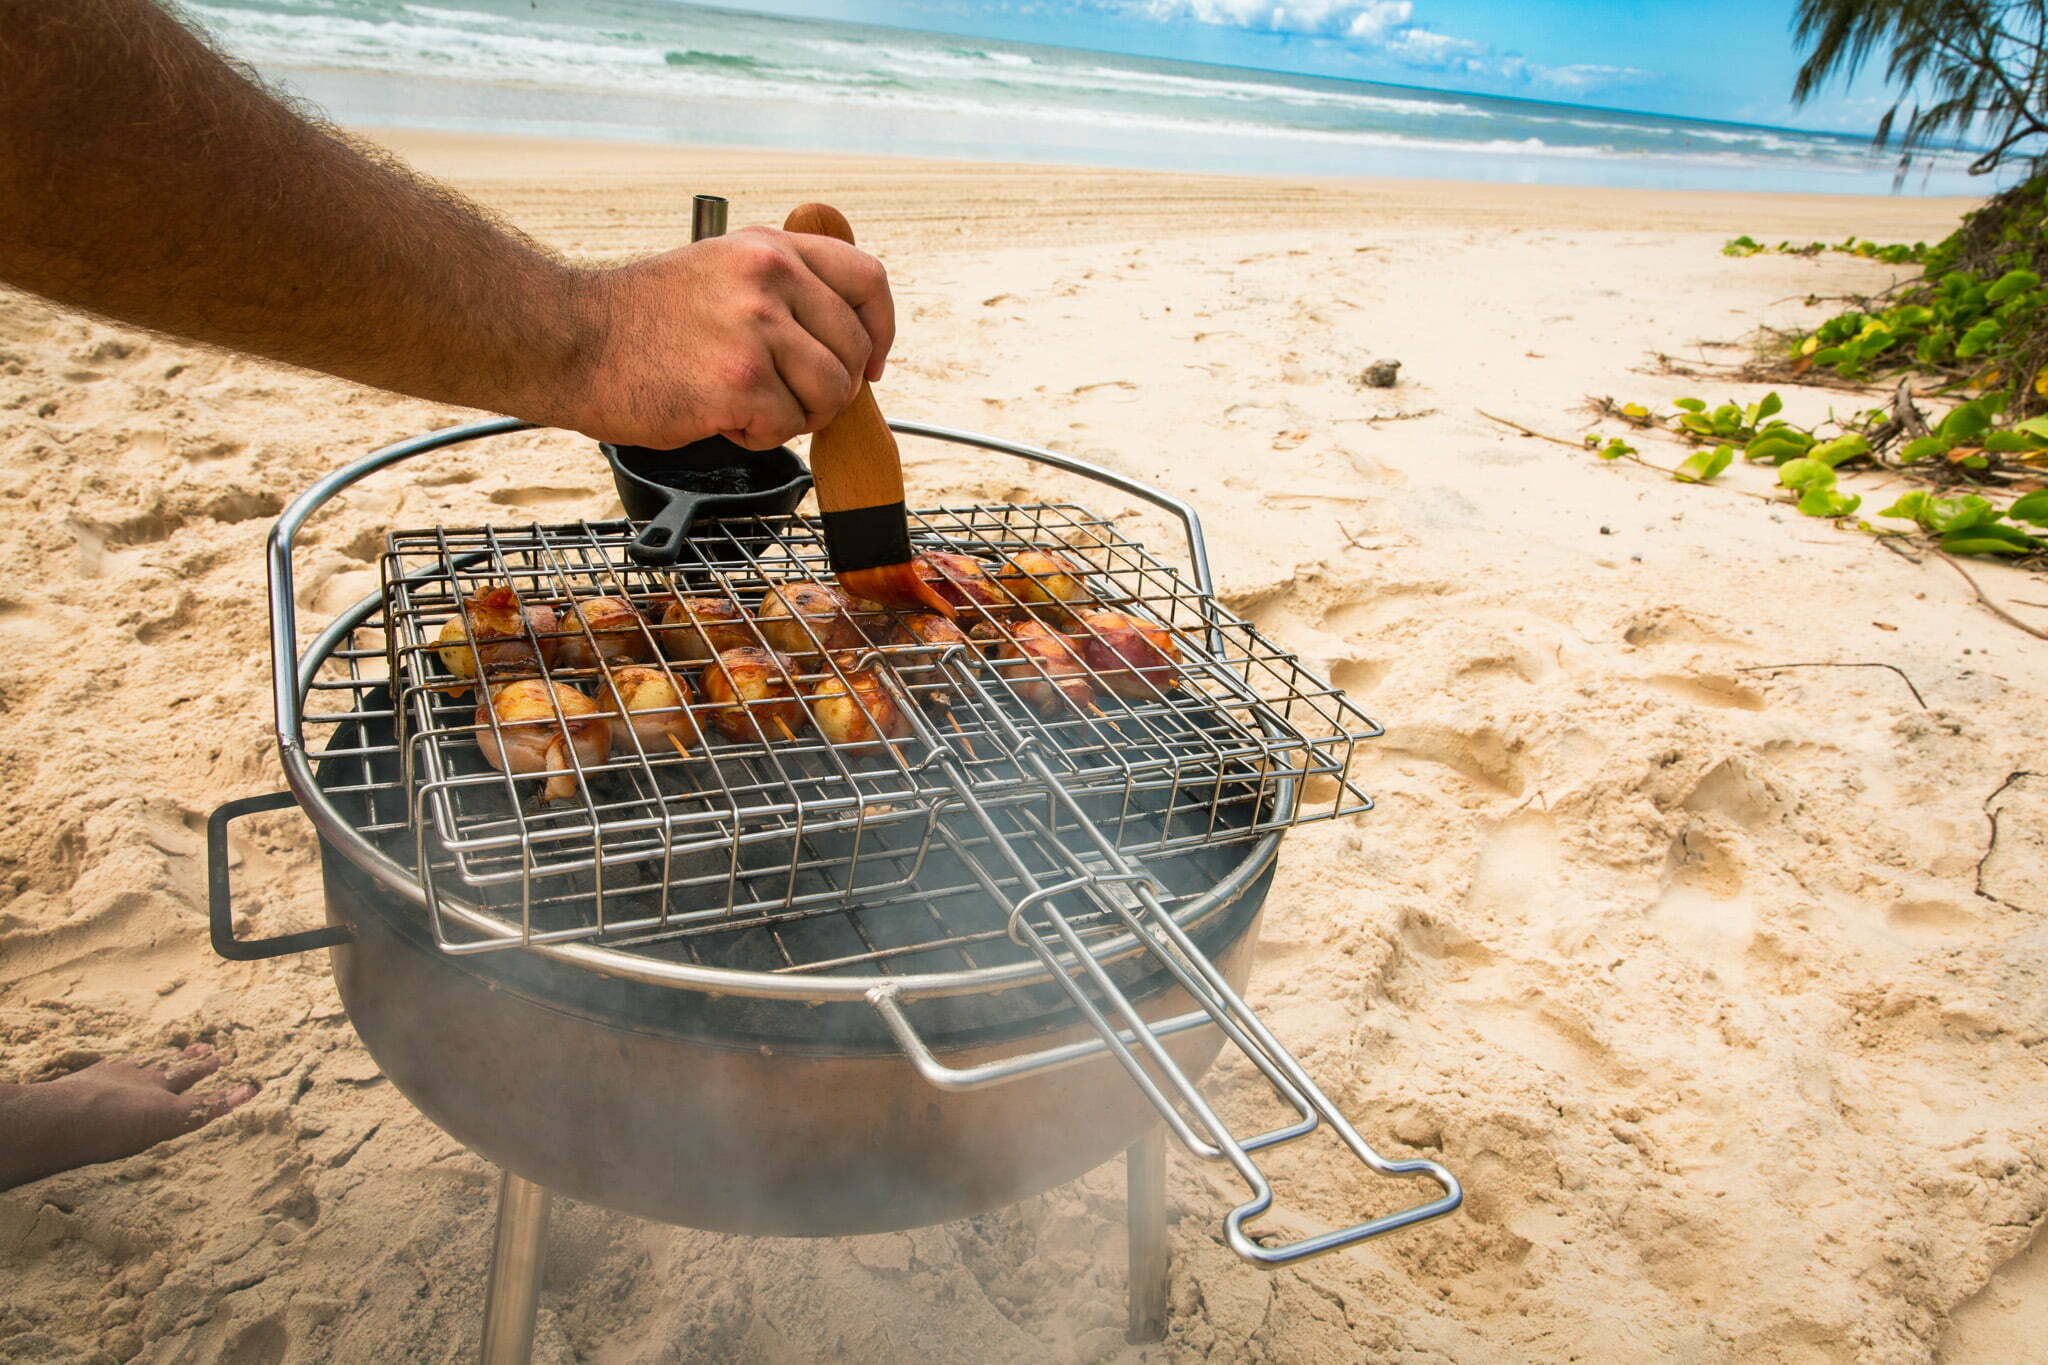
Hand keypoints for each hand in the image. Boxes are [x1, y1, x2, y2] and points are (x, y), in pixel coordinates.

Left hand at [0, 1044, 258, 1188]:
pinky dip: (134, 1060)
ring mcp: (128, 1073)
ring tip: (192, 1047)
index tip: (251, 1088)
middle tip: (219, 1054)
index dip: (229, 1096)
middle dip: (203, 1066)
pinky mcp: (103, 1070)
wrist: (68, 1116)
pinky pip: (125, 1061)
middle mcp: (153, 1084)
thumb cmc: (111, 1134)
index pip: (206, 1101)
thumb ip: (191, 1114)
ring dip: (175, 1056)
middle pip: (184, 1072)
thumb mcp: (157, 1131)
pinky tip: (133, 1058)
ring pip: (158, 1061)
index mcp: (168, 1105)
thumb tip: (240, 1095)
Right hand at [558, 227, 894, 450]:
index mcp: (769, 248)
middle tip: (783, 399)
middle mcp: (769, 278)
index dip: (879, 330)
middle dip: (830, 388)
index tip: (871, 363)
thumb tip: (845, 336)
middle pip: (854, 349)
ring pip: (831, 393)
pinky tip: (719, 417)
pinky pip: (789, 426)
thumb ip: (780, 287)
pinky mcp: (739, 381)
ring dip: (796, 416)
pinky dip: (759, 436)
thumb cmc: (639, 320)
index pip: (867, 281)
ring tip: (745, 406)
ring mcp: (756, 328)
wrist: (570, 341)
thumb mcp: (719, 269)